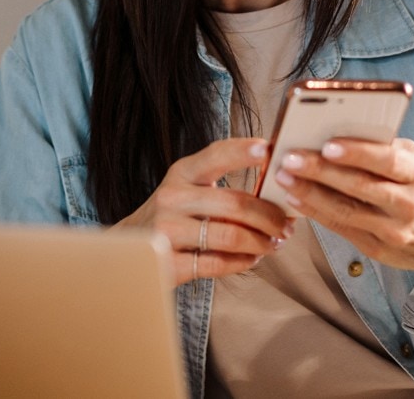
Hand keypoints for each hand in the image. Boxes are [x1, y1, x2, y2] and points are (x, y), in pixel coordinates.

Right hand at [115, 137, 293, 285]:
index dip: (244, 151)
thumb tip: (276, 186)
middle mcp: (171, 198)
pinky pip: (217, 263)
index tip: (269, 150)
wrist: (126, 249)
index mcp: (181, 173)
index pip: (216, 155)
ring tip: (273, 244)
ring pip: (230, 236)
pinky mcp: (167, 263)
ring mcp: (166, 231)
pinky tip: (251, 259)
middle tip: (286, 226)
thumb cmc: (172, 216)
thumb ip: (221, 184)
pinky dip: (242, 262)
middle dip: (270, 216)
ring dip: (261, 242)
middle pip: (234, 203)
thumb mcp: (187, 189)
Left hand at [277, 137, 413, 344]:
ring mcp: (394, 232)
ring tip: (283, 177)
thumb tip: (345, 131)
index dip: (357, 153)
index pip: (388, 161)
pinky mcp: (379, 250)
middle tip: (289, 158)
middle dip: (320, 172)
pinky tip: (295, 199)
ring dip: (310, 193)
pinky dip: (316, 213)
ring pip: (346, 211)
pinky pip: (342, 229)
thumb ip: (390, 149)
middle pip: (360, 187)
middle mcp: (410, 205)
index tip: (327, 144)